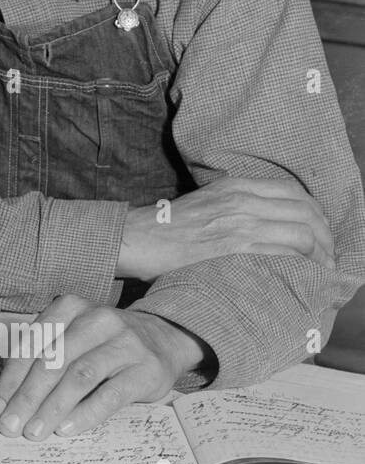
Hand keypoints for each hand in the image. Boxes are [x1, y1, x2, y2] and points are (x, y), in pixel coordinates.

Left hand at [0, 294, 205, 440]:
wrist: (164, 340)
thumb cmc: (104, 344)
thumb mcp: (73, 338)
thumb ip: (43, 359)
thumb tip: (7, 400)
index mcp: (70, 308)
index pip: (33, 344)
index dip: (12, 378)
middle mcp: (97, 319)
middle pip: (53, 361)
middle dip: (27, 397)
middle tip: (10, 425)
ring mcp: (124, 343)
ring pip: (80, 376)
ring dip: (52, 408)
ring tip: (34, 431)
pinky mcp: (146, 369)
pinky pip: (111, 394)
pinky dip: (85, 413)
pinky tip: (66, 428)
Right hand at [118, 176, 334, 280]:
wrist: (135, 239)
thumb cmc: (164, 228)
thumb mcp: (203, 203)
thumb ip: (232, 206)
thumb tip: (260, 223)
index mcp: (234, 187)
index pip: (294, 192)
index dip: (315, 212)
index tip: (319, 232)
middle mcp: (241, 200)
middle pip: (305, 211)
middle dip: (326, 236)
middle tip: (328, 256)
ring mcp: (239, 223)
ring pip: (302, 232)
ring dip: (321, 254)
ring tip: (322, 271)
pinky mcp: (234, 247)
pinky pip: (285, 252)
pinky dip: (303, 265)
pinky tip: (305, 277)